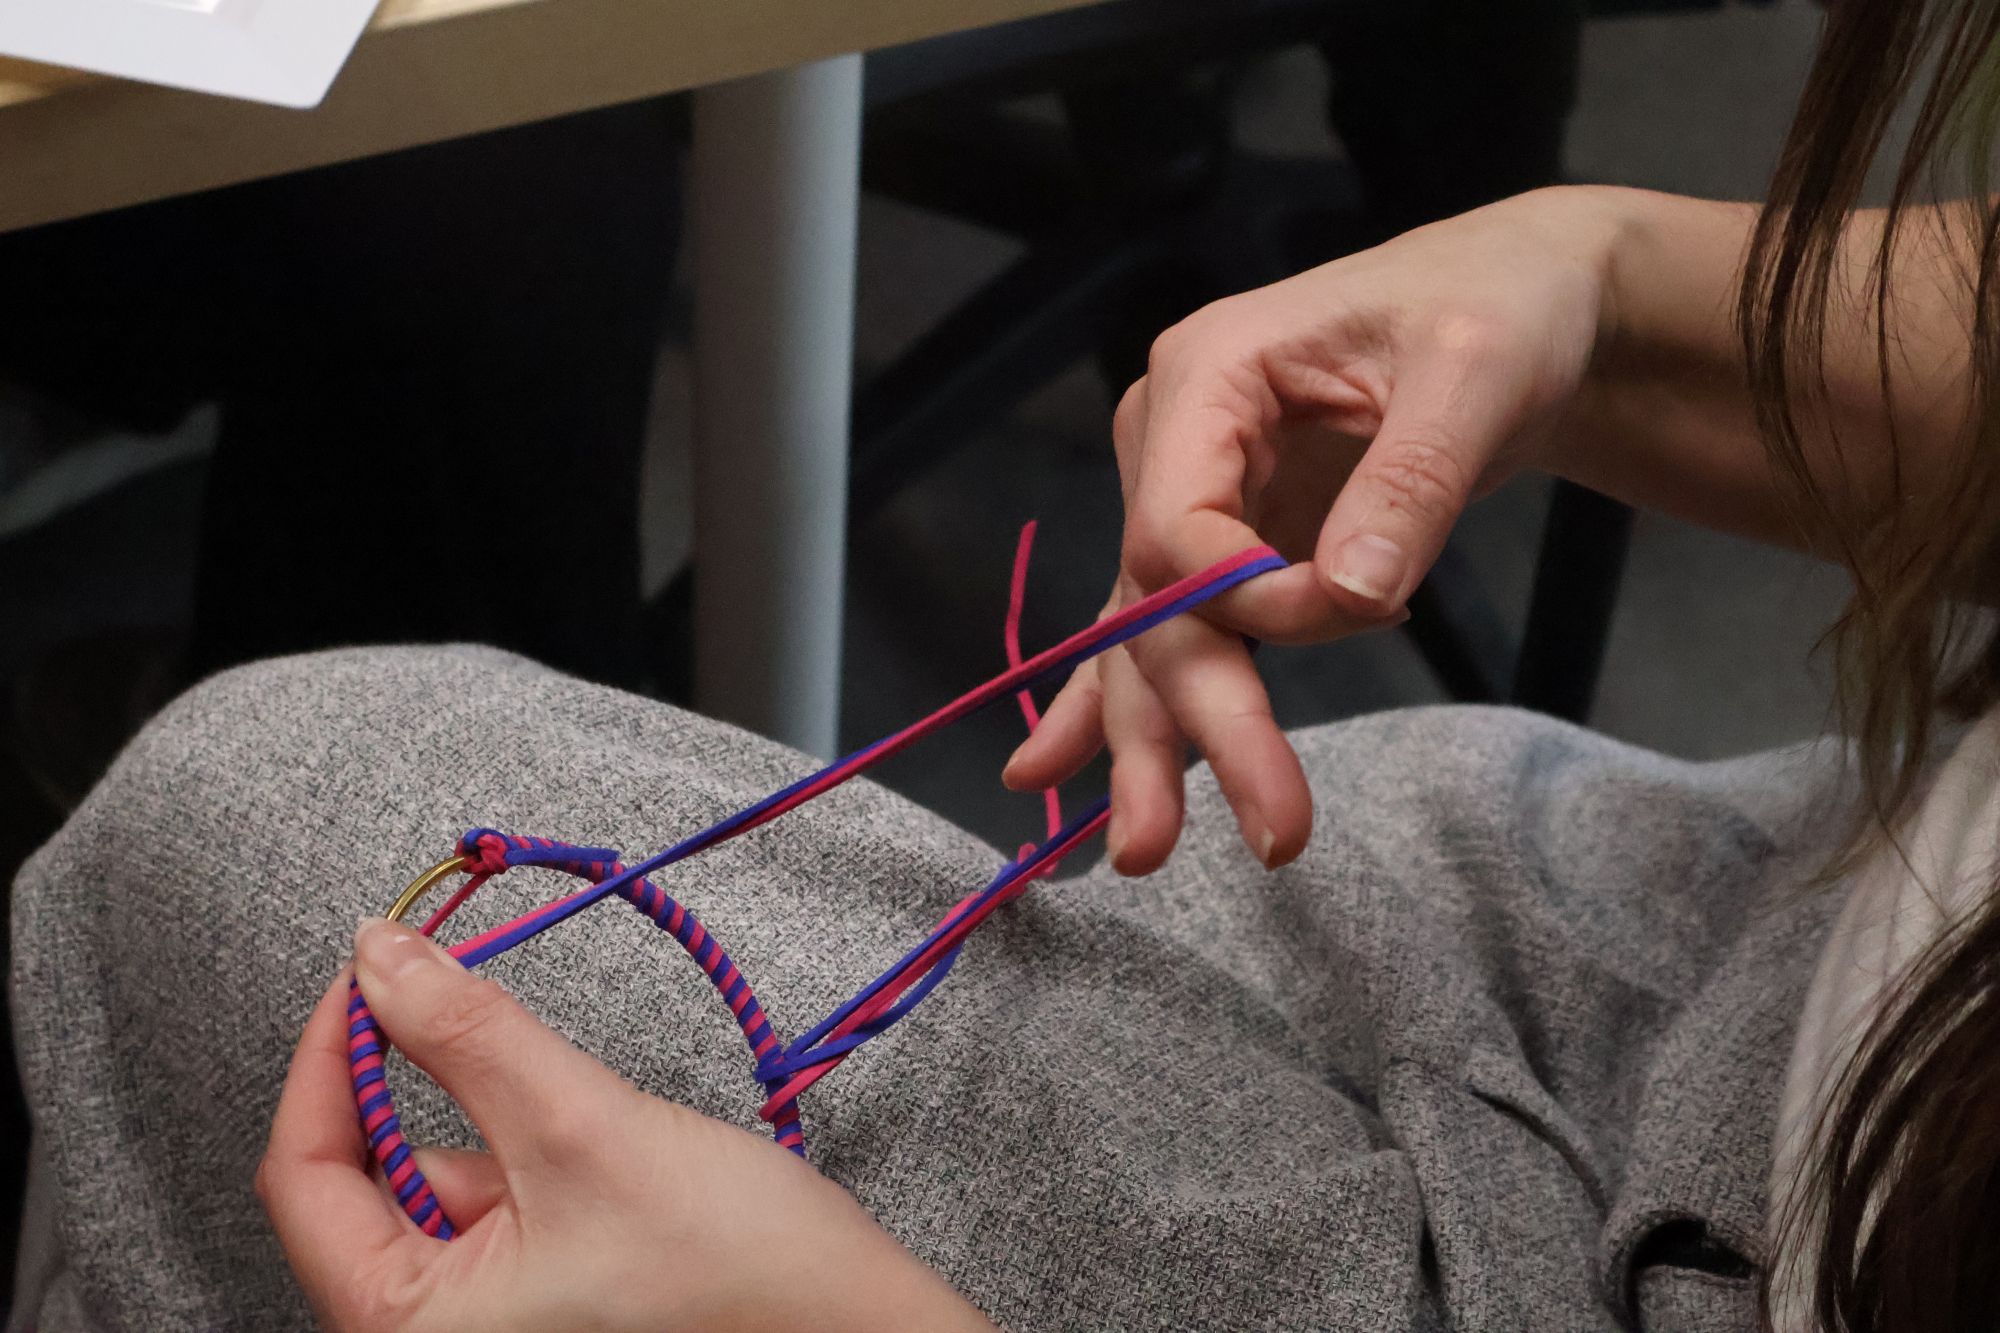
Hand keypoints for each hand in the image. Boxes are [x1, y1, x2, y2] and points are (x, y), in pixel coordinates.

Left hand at [259, 918, 992, 1331]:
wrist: (850, 1319)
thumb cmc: (732, 1269)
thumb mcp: (581, 1127)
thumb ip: (467, 1036)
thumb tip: (380, 955)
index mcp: (408, 1327)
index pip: (301, 1174)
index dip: (329, 1053)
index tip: (373, 963)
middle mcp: (432, 1331)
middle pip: (365, 1175)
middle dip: (428, 1079)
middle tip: (466, 988)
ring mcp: (485, 1315)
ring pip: (442, 1176)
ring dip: (495, 1112)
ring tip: (590, 1125)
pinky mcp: (536, 1291)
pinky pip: (493, 1198)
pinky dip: (529, 1143)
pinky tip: (602, 1153)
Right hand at [1005, 187, 1623, 873]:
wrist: (1517, 303)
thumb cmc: (1495, 310)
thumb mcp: (1475, 373)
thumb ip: (1408, 484)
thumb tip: (1351, 596)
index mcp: (1207, 375)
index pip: (1180, 528)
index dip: (1253, 599)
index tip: (1369, 607)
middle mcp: (1171, 440)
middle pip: (1158, 604)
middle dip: (1202, 722)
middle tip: (1271, 830)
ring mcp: (1189, 496)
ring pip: (1149, 637)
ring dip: (1151, 744)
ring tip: (1141, 852)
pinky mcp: (1225, 547)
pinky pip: (1165, 636)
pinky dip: (1130, 708)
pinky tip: (1055, 776)